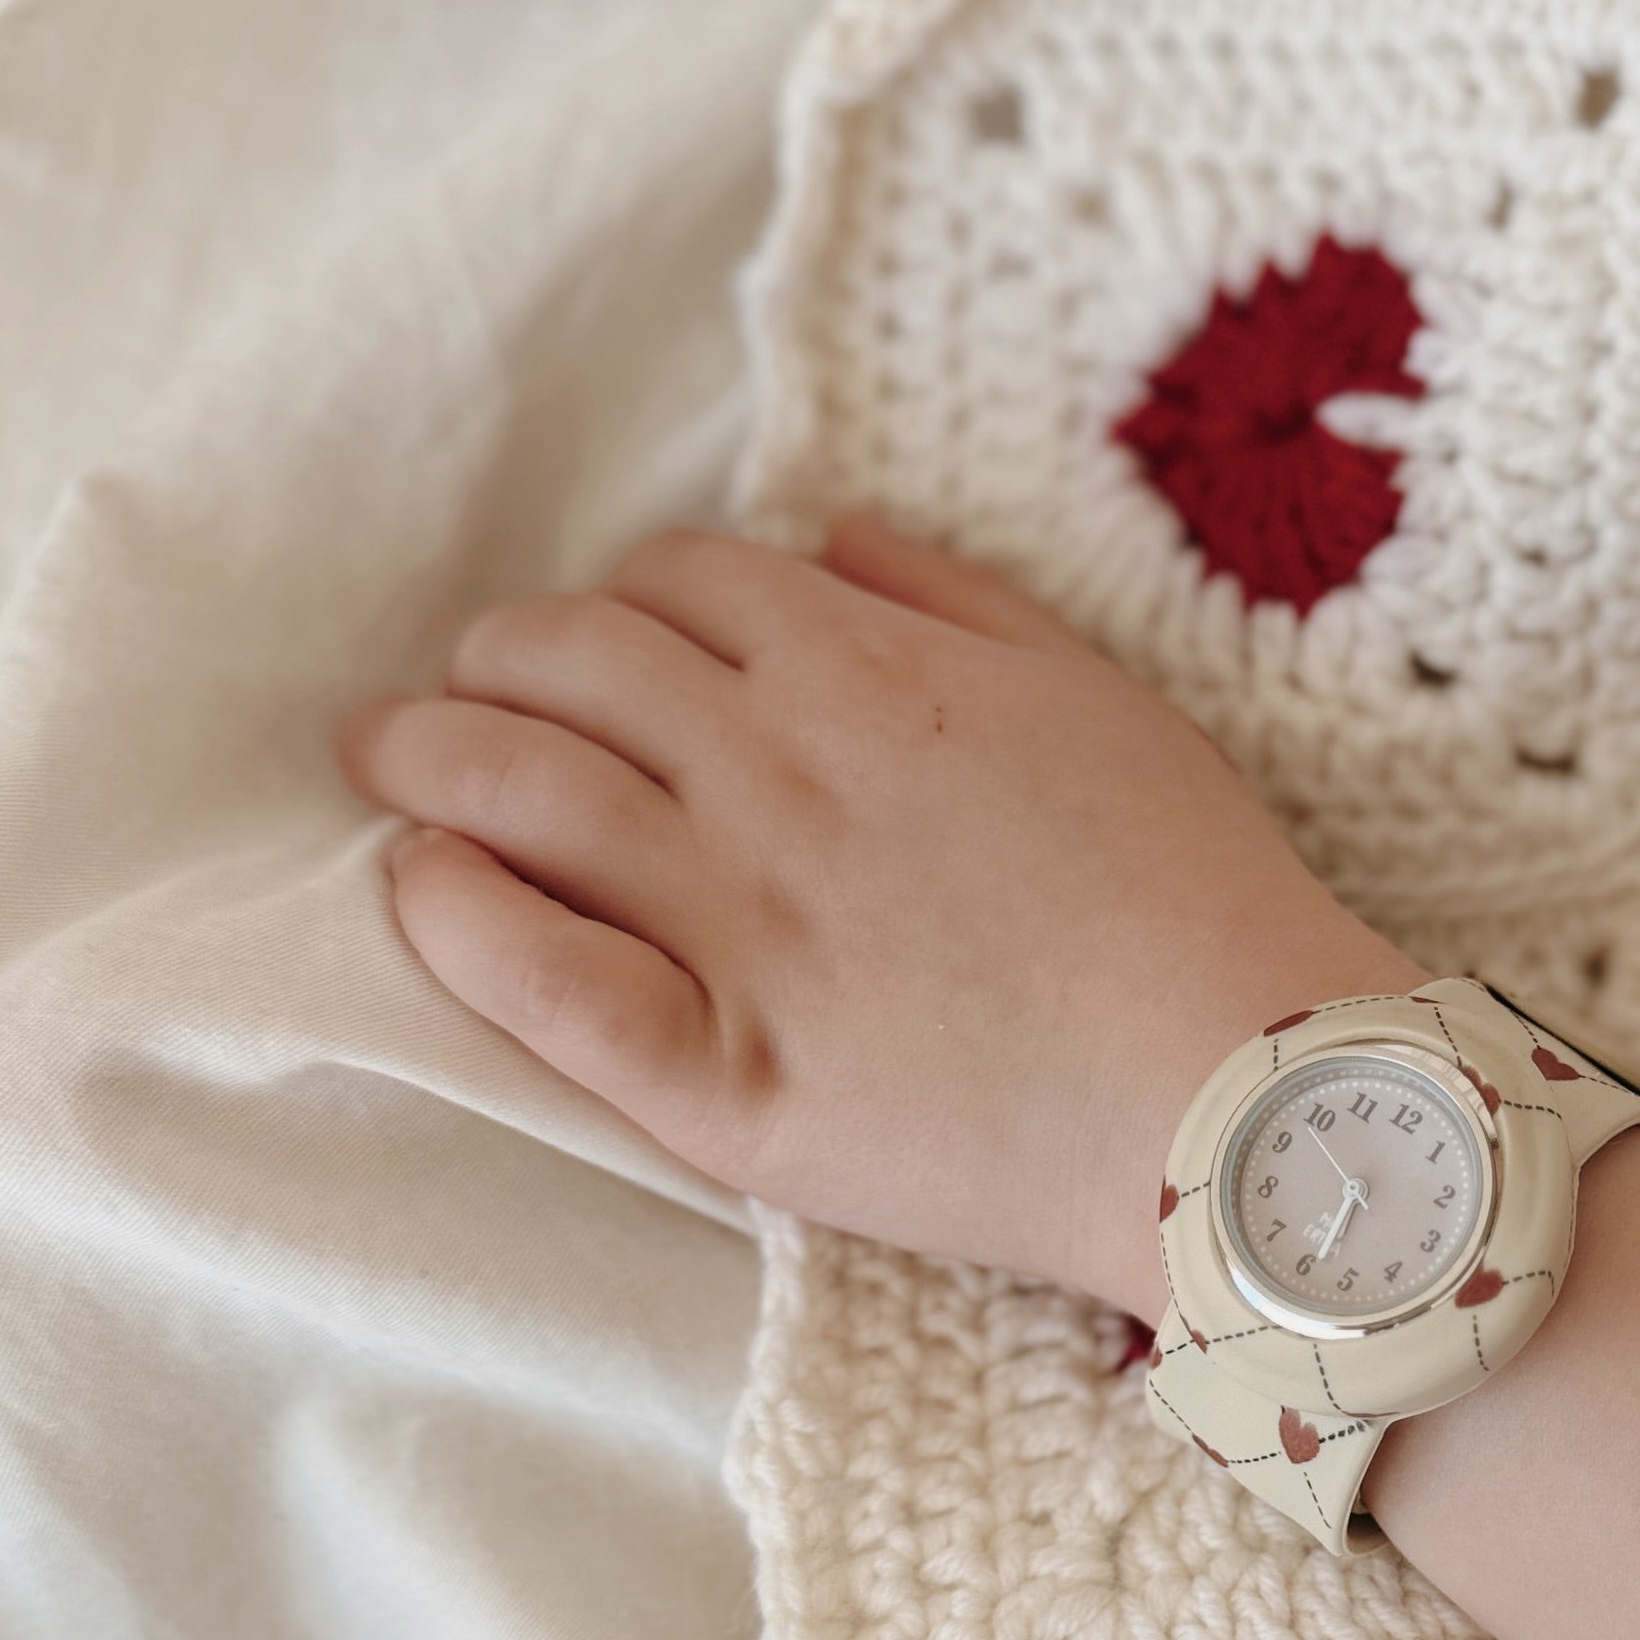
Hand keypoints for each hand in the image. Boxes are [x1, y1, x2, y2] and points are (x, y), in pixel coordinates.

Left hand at [339, 513, 1413, 1321]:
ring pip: (518, 788)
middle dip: (495, 659)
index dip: (625, 602)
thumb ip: (958, 601)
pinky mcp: (724, 1075)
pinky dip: (453, 911)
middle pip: (566, 661)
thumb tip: (833, 536)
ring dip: (430, 757)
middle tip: (457, 695)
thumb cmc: (1200, 901)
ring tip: (393, 764)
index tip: (609, 649)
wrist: (1246, 1103)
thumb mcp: (1102, 696)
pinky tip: (422, 885)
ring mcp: (742, 924)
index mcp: (874, 671)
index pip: (679, 583)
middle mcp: (782, 772)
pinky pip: (536, 975)